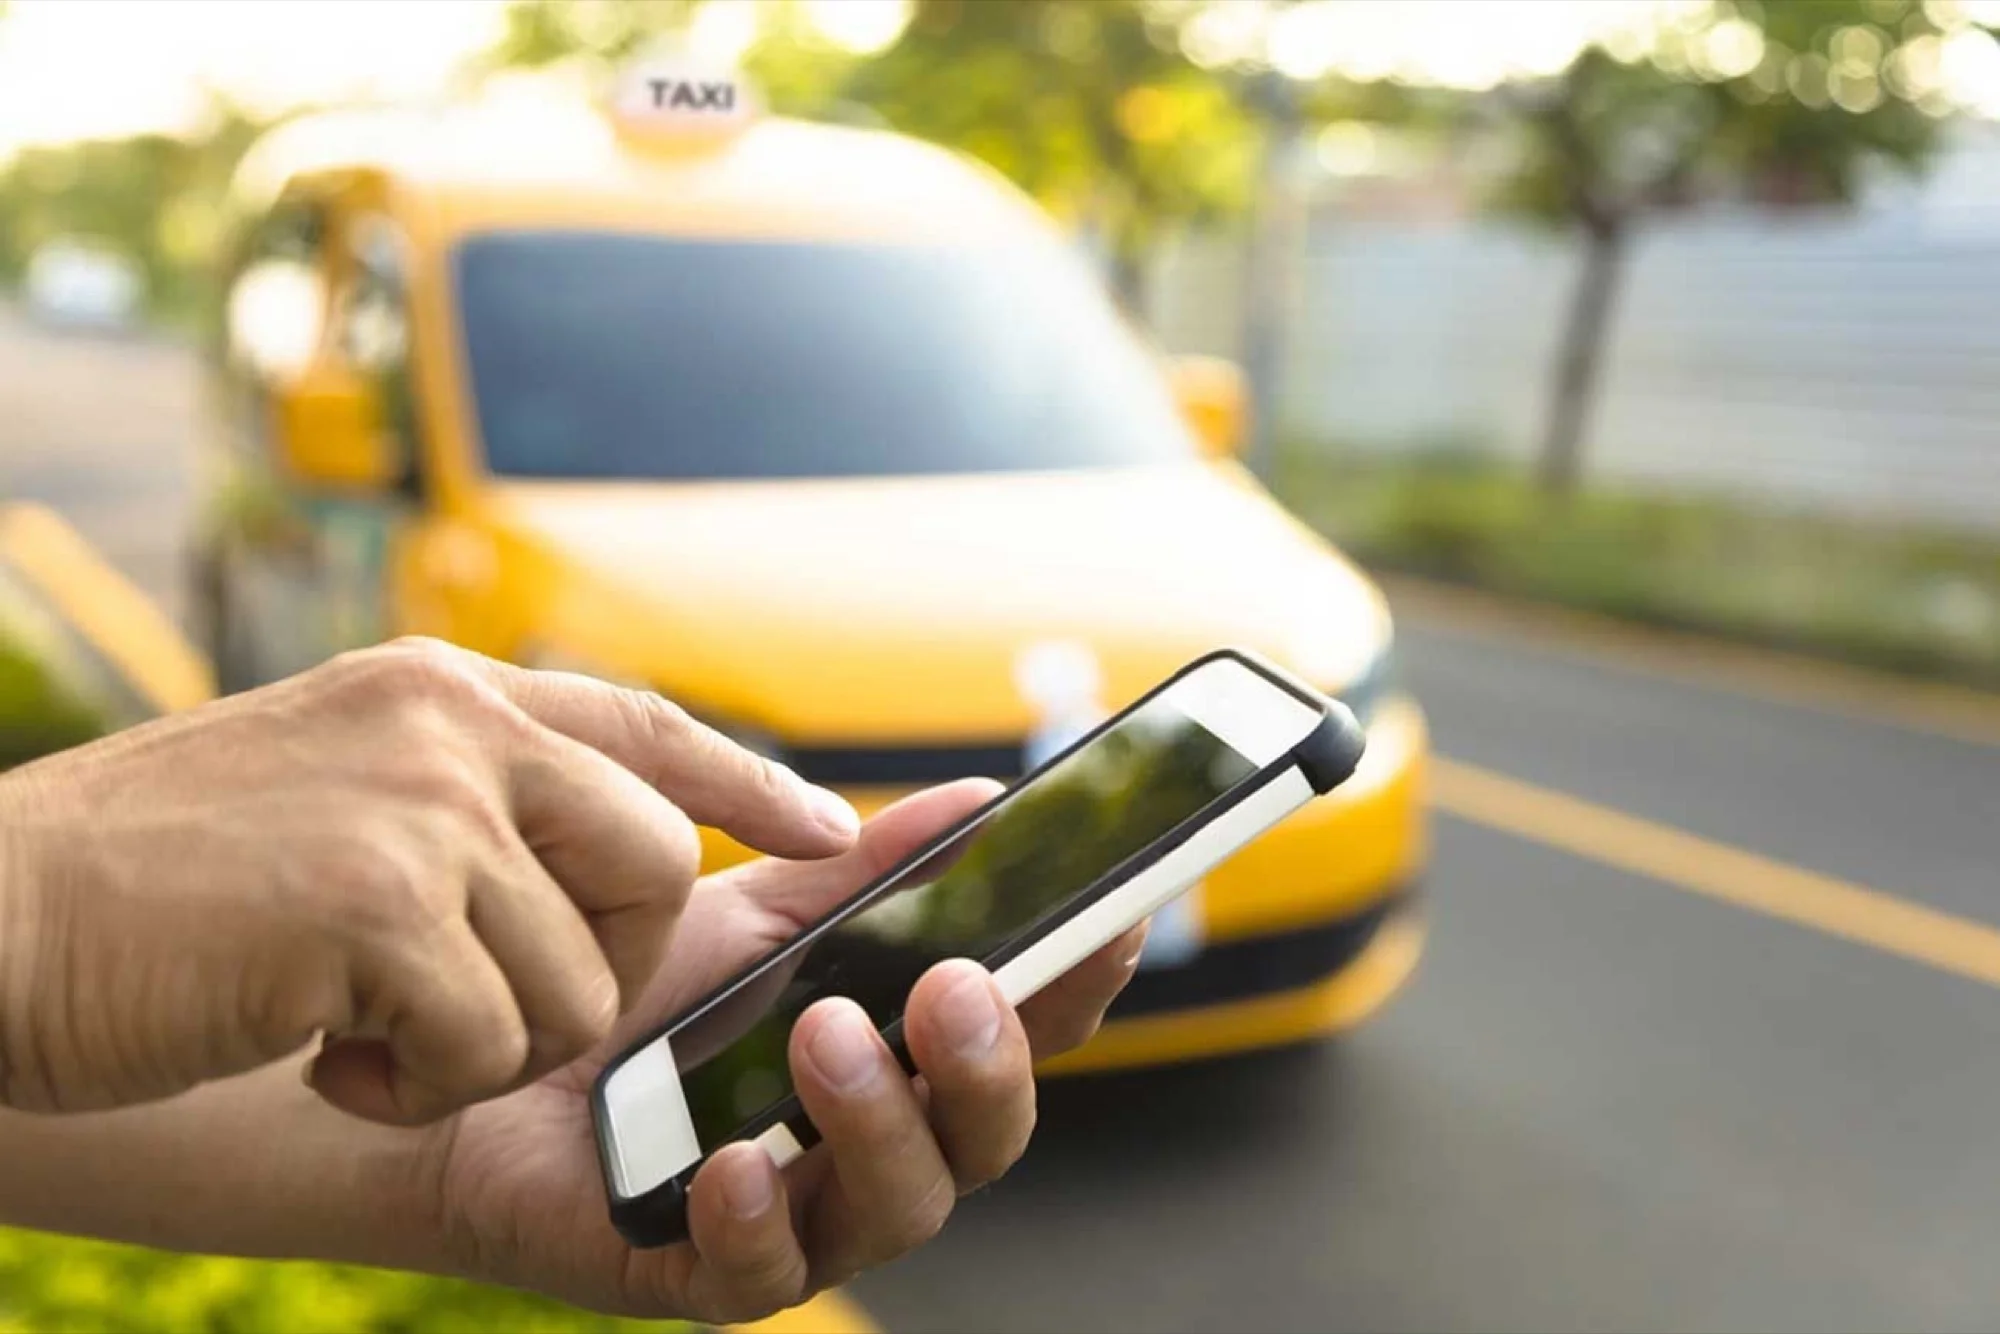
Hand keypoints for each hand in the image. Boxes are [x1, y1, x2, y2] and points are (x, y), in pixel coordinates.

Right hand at [0, 637, 856, 1121]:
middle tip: (454, 991)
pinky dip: (414, 1082)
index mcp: (442, 692)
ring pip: (577, 980)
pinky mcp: (377, 905)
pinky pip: (490, 1045)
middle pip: (649, 869)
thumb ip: (465, 795)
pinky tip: (317, 1048)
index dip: (749, 780)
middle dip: (588, 963)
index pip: (643, 723)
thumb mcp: (333, 787)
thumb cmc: (157, 883)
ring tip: (357, 1020)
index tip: (832, 827)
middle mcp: (449, 725)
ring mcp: (418, 807)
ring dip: (478, 1041)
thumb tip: (613, 838)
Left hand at [428, 779, 1146, 1323]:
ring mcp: (801, 1218)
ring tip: (823, 1039)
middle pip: (988, 1132)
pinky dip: (759, 1219)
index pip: (1027, 1031)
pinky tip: (734, 1163)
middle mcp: (873, 1144)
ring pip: (901, 1206)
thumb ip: (870, 873)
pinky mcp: (705, 1274)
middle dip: (987, 1063)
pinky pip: (763, 1275)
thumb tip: (982, 800)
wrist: (480, 1067)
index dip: (1081, 983)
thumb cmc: (636, 997)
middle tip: (949, 985)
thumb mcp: (757, 917)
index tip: (1111, 917)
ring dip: (878, 1122)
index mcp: (904, 1055)